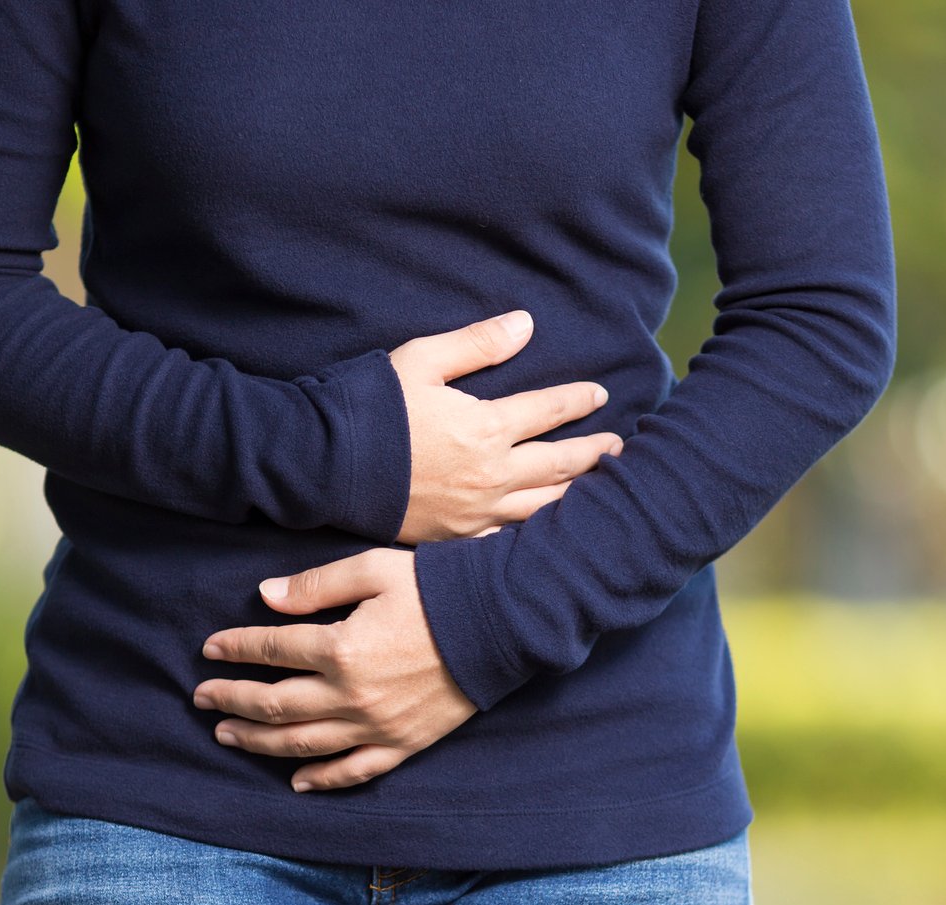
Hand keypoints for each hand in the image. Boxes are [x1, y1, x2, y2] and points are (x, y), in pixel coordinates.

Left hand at [193, 548, 476, 791]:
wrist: (503, 624)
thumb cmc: (438, 588)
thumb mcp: (374, 570)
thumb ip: (317, 586)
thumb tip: (265, 596)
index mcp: (341, 648)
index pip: (272, 650)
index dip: (236, 649)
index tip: (211, 648)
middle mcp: (352, 695)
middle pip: (276, 704)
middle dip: (233, 700)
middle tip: (203, 697)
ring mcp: (377, 726)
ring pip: (304, 744)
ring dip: (259, 742)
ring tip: (227, 735)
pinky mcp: (403, 743)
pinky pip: (355, 771)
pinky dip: (322, 780)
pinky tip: (296, 781)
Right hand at [391, 310, 624, 542]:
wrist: (326, 467)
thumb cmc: (371, 409)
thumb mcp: (422, 361)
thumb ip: (477, 344)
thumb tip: (526, 324)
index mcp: (486, 428)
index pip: (548, 411)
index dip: (577, 400)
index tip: (599, 395)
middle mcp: (491, 475)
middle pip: (559, 463)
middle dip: (594, 453)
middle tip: (619, 448)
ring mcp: (476, 512)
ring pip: (545, 506)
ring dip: (578, 494)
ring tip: (602, 488)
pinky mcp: (457, 538)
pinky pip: (512, 538)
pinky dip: (541, 532)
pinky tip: (554, 529)